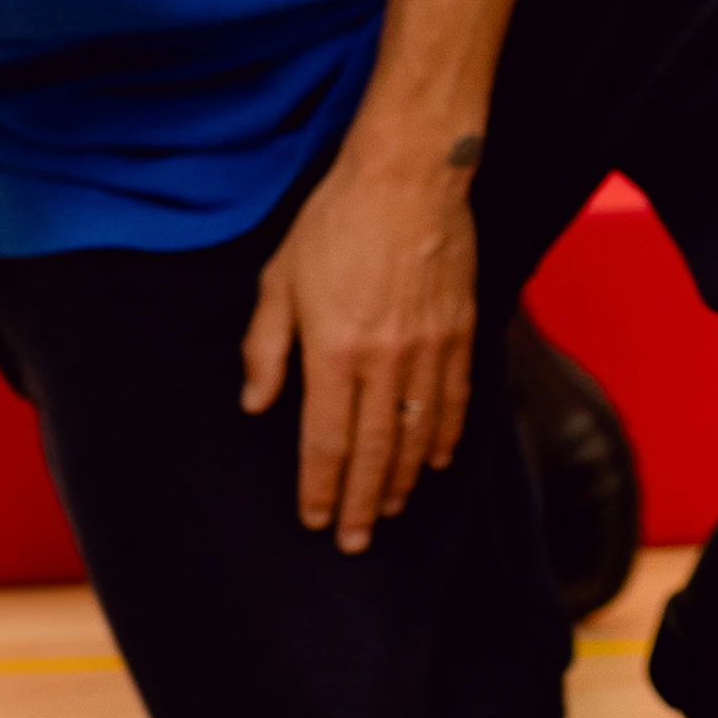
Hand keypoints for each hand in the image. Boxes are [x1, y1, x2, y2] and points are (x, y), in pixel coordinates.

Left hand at [244, 131, 481, 551]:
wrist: (409, 175)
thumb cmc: (335, 220)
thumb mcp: (280, 279)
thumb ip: (265, 347)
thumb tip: (257, 402)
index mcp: (333, 350)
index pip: (326, 441)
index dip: (321, 488)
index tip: (317, 520)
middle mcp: (384, 359)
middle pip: (375, 452)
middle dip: (364, 504)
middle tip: (357, 542)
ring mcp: (429, 348)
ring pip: (418, 434)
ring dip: (404, 479)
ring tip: (392, 509)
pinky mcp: (461, 330)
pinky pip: (455, 399)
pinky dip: (446, 436)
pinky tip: (437, 460)